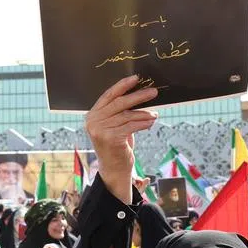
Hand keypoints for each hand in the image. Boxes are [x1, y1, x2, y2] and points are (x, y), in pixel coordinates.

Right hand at [84, 76, 157, 204]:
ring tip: (155, 113)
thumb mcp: (114, 125)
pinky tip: (152, 121)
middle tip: (153, 92)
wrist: (113, 169)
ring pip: (128, 115)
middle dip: (138, 96)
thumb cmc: (117, 145)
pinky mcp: (111, 138)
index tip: (136, 78)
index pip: (108, 95)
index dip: (122, 85)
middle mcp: (93, 121)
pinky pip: (132, 126)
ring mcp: (101, 130)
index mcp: (92, 115)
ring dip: (144, 113)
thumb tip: (138, 93)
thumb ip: (120, 111)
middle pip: (119, 103)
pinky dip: (144, 122)